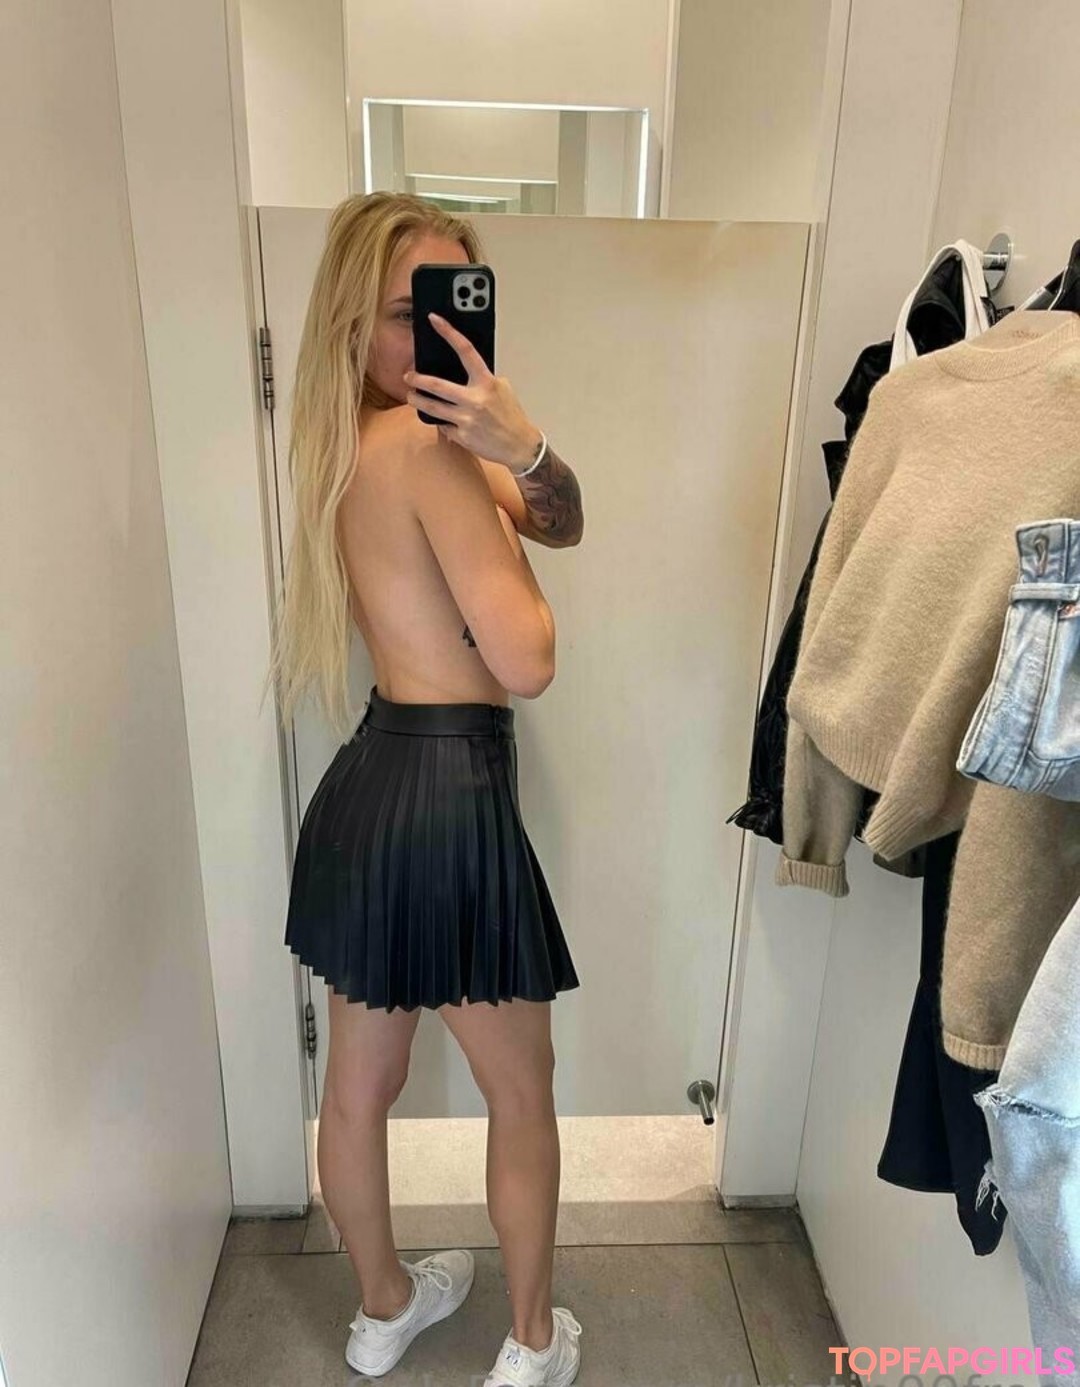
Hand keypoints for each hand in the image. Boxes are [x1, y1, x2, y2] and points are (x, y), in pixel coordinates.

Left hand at [403, 314, 542, 471]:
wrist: (519, 446)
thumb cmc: (511, 416)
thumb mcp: (502, 389)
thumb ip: (483, 379)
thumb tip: (463, 370)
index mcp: (487, 382)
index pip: (466, 350)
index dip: (449, 332)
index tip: (434, 320)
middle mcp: (476, 400)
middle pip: (437, 385)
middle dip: (418, 379)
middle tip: (408, 376)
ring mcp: (467, 419)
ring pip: (433, 408)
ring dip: (417, 401)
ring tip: (411, 396)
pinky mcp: (462, 436)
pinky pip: (444, 426)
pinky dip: (443, 423)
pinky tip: (445, 421)